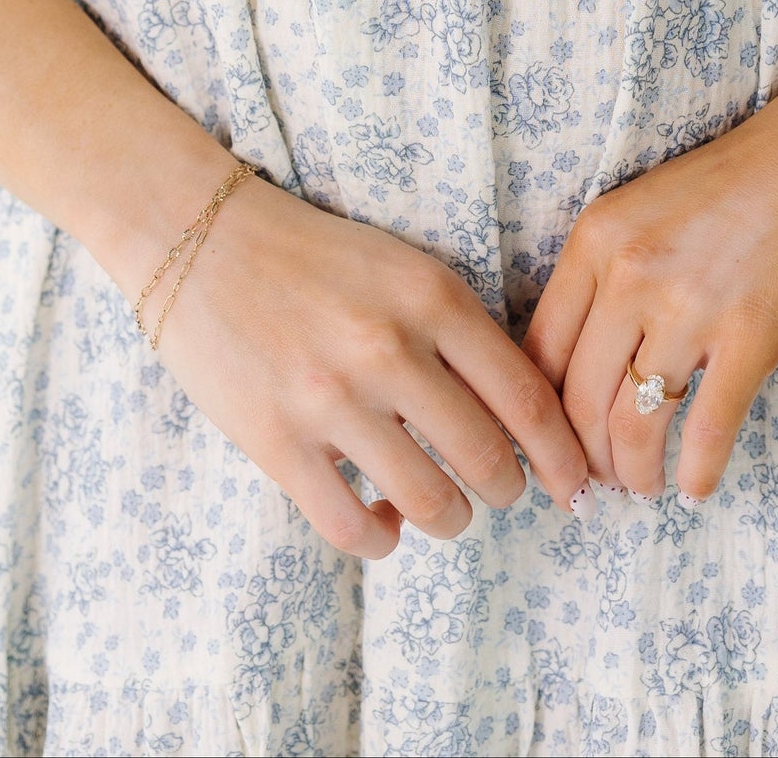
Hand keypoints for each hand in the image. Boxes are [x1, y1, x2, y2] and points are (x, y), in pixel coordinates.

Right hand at [149, 177, 591, 557]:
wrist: (200, 238)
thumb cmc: (315, 257)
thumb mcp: (405, 270)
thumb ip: (461, 334)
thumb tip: (522, 420)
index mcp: (433, 297)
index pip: (527, 398)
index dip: (563, 456)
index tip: (576, 485)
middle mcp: (390, 348)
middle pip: (490, 460)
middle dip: (509, 490)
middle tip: (503, 491)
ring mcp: (331, 399)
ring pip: (432, 503)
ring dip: (450, 518)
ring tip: (443, 506)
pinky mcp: (275, 442)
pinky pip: (354, 528)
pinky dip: (382, 538)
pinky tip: (381, 518)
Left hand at [522, 64, 777, 502]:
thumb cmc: (752, 173)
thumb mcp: (650, 207)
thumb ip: (618, 273)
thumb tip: (596, 362)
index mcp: (598, 237)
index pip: (539, 351)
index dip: (539, 416)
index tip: (552, 448)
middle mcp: (631, 272)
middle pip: (578, 400)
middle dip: (584, 459)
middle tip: (600, 484)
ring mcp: (691, 304)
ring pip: (633, 425)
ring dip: (635, 474)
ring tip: (646, 487)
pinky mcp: (755, 332)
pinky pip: (708, 429)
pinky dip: (698, 472)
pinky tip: (699, 485)